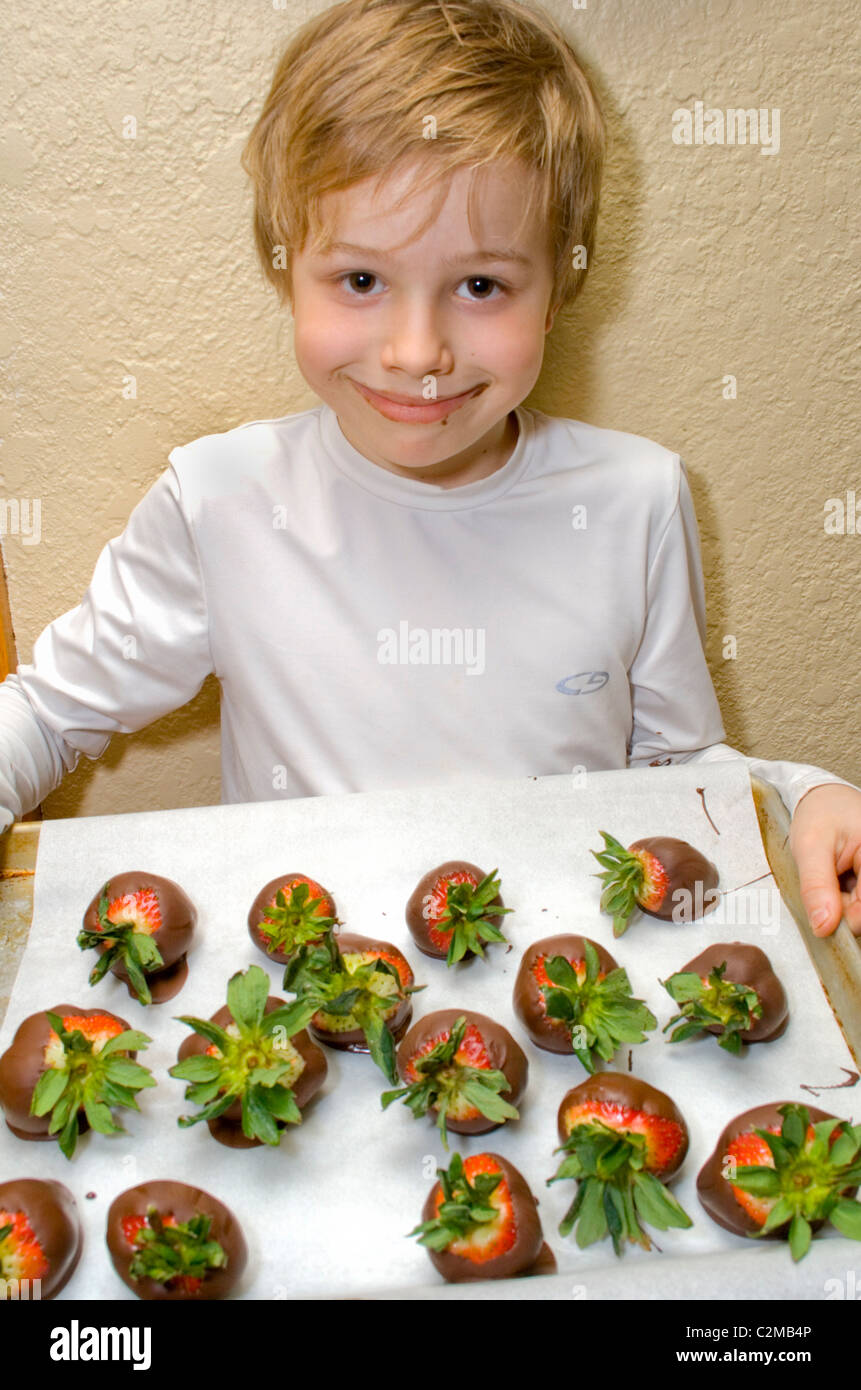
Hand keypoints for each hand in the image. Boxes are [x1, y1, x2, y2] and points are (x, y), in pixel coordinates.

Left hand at [789, 784, 860, 937]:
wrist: (825, 798)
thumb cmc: (821, 814)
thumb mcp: (809, 846)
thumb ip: (816, 886)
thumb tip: (824, 926)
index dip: (842, 918)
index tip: (821, 912)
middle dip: (839, 906)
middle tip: (825, 879)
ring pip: (860, 910)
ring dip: (841, 902)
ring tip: (832, 874)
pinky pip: (859, 902)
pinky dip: (844, 897)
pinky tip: (838, 878)